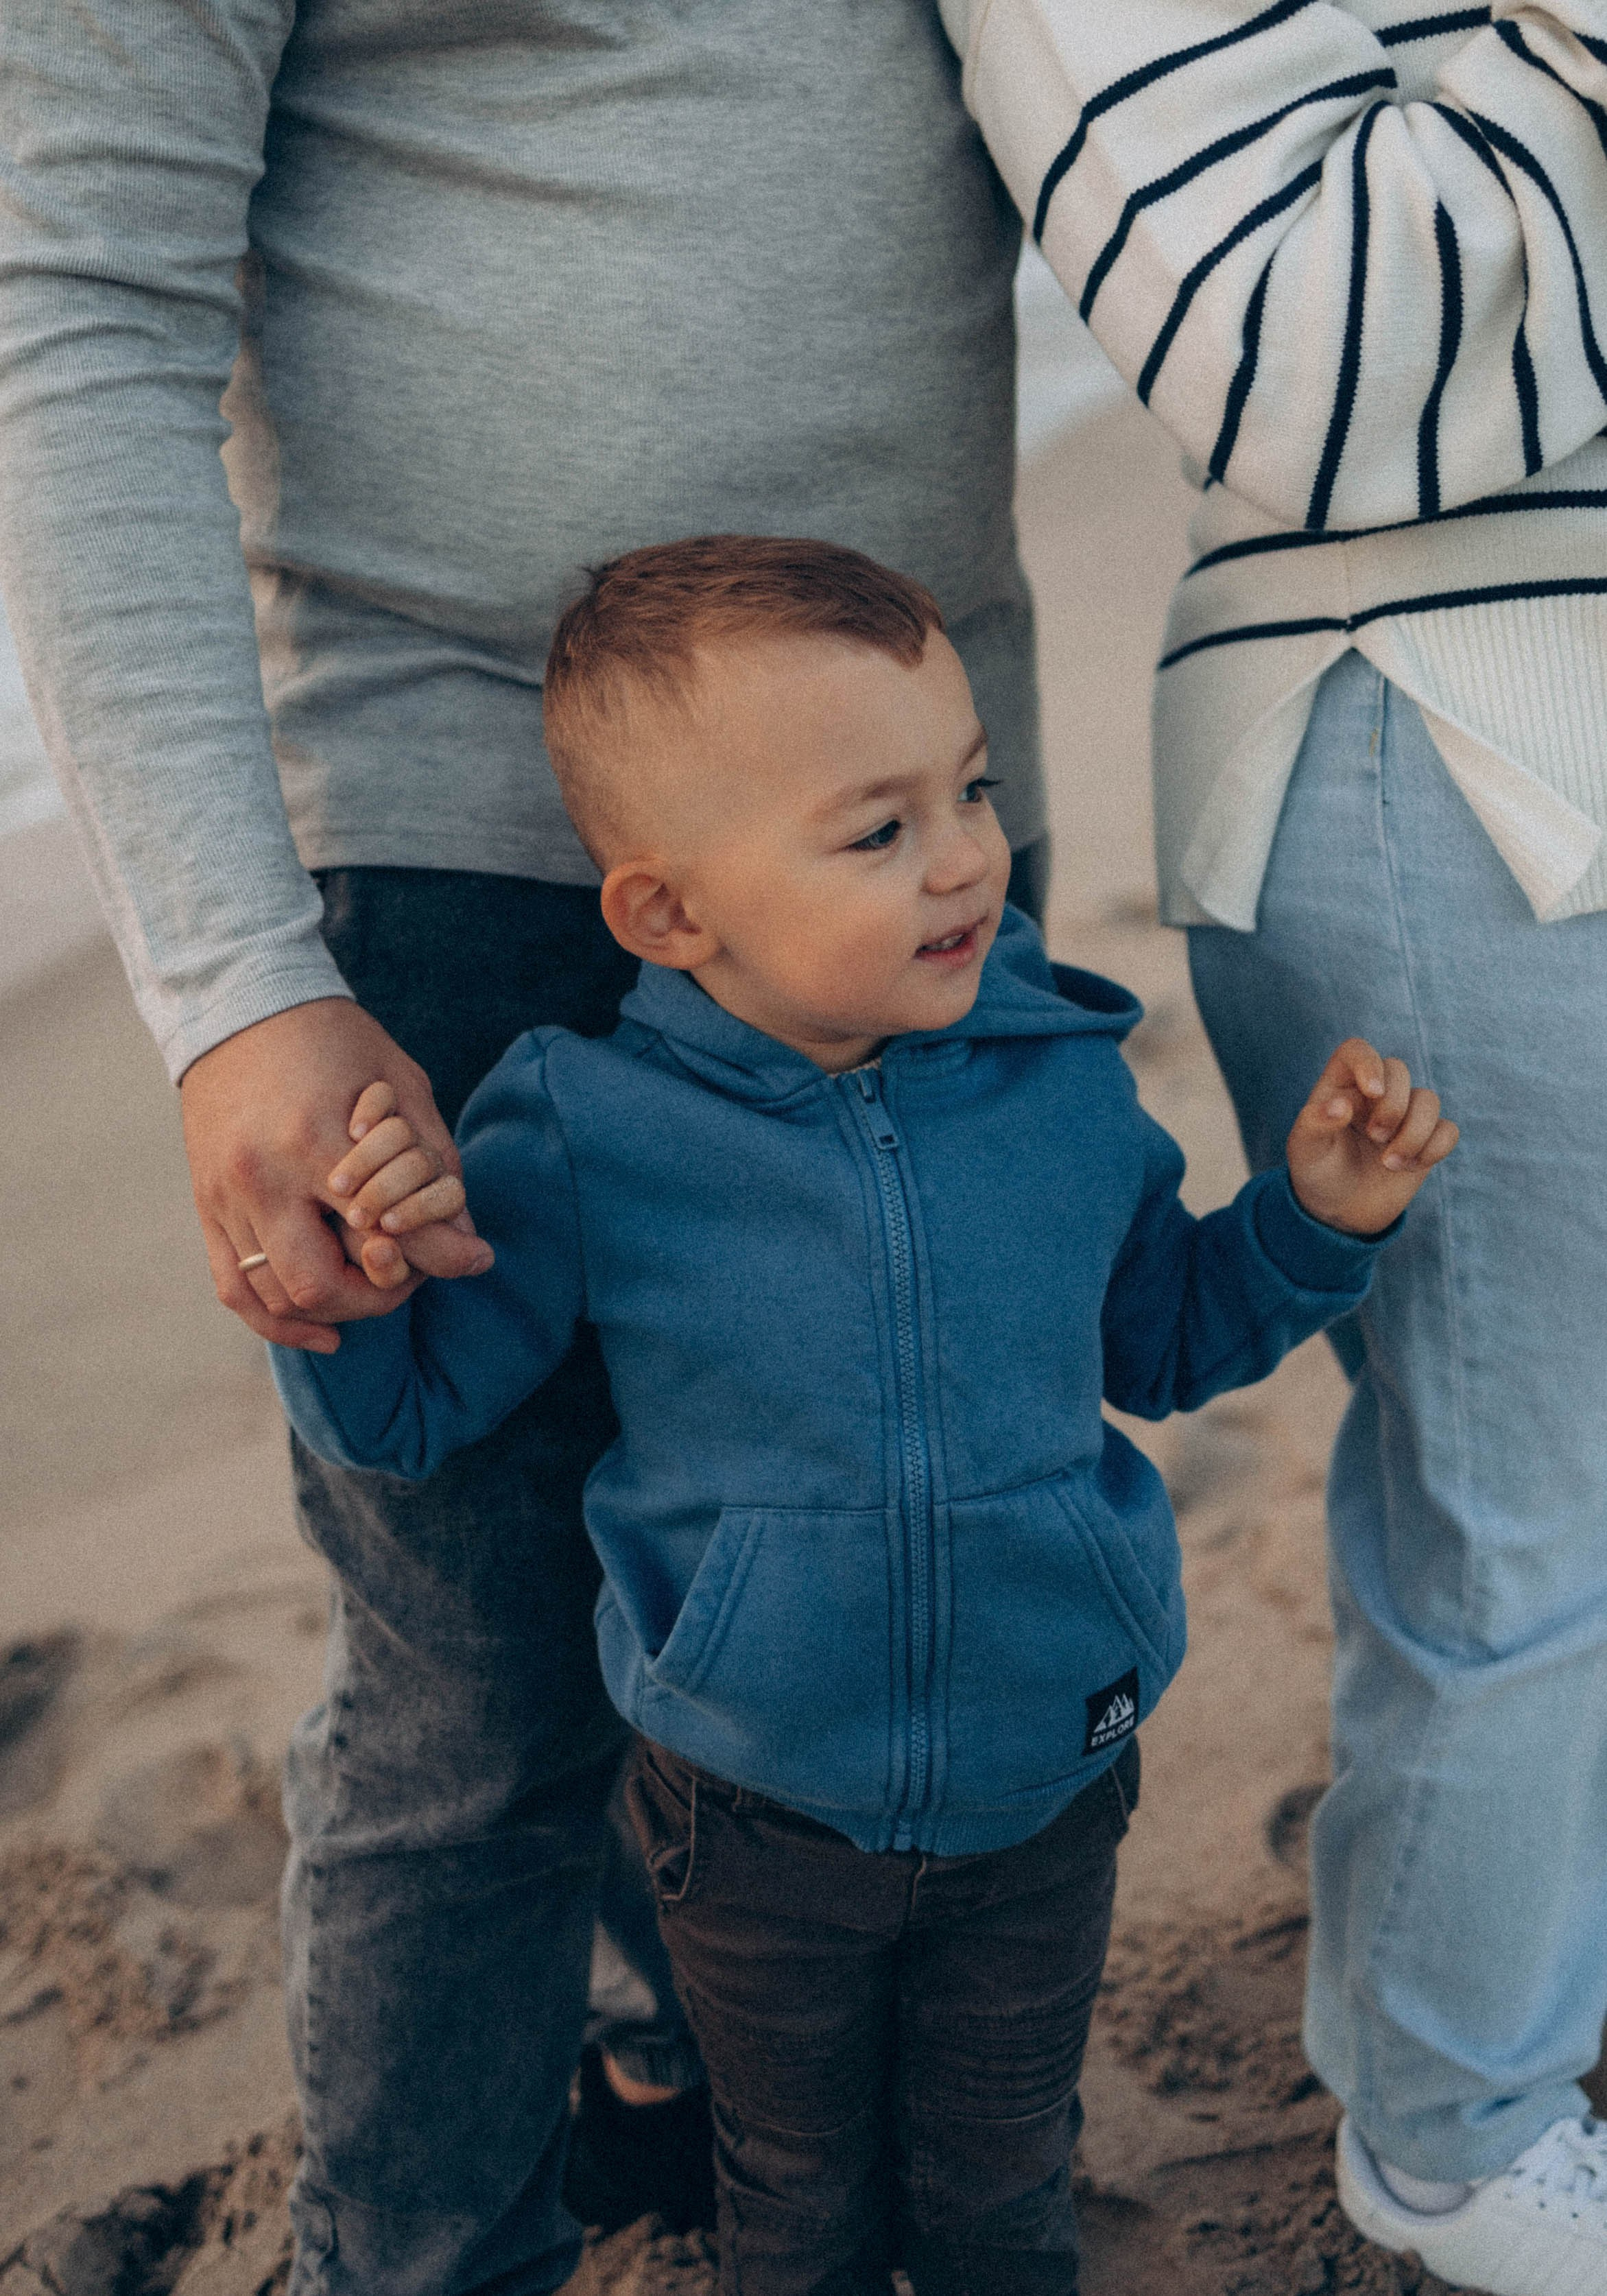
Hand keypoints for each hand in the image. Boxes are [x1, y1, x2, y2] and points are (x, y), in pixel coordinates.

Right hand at [180, 998, 491, 1351]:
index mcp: (314, 1140)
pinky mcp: (206, 1205)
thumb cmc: (335, 1041)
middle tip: (407, 1277)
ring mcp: (224, 1196)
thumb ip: (435, 1167)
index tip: (460, 1255)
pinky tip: (321, 1332)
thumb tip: (472, 1251)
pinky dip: (276, 1322)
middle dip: (375, 1296)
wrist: (240, 1006)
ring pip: (275, 1297)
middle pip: (320, 1285)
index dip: (430, 1258)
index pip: (381, 1233)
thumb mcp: (401, 1087)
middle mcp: (260, 1177)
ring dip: (331, 1312)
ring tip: (371, 1294)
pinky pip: (235, 1288)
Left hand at [1287, 1038, 1458, 1235]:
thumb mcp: (1304, 1151)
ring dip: (1414, 1133)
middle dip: (1393, 1106)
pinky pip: (1448, 1130)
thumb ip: (1315, 1124)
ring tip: (1390, 1163)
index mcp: (1341, 1086)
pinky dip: (1435, 1148)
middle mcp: (1375, 1094)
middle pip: (1399, 1070)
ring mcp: (1404, 1115)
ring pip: (1429, 1100)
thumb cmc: (1318, 1173)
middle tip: (1375, 1137)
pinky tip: (1411, 1167)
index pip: (1357, 1050)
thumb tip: (1341, 1105)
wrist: (1340, 1210)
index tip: (1373, 1093)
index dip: (1369, 1063)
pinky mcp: (1426, 1139)